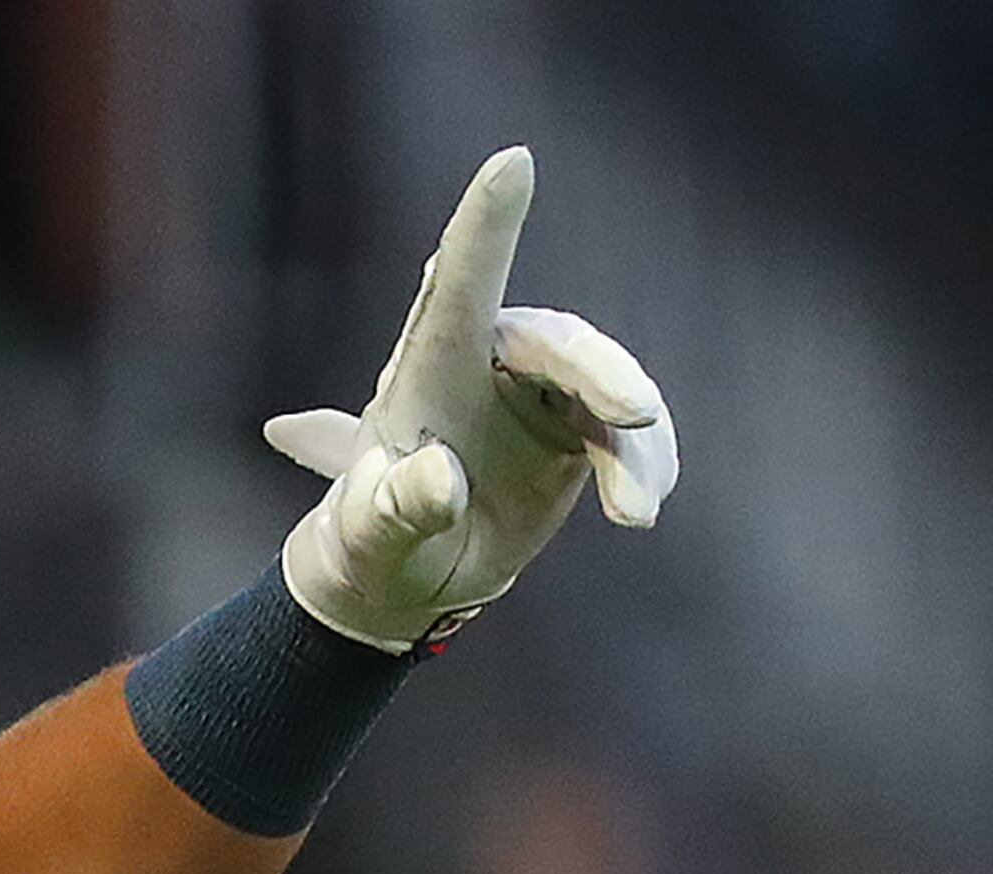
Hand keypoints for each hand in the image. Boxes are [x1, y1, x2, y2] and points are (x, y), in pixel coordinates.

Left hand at [268, 148, 675, 653]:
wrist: (405, 575)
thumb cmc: (371, 541)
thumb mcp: (369, 534)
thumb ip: (394, 506)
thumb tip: (442, 479)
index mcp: (425, 365)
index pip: (456, 284)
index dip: (484, 226)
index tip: (512, 162)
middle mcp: (487, 360)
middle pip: (555, 344)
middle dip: (599, 373)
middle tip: (634, 416)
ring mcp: (538, 390)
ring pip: (602, 389)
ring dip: (631, 445)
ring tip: (636, 513)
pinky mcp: (577, 423)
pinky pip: (624, 434)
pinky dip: (641, 466)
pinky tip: (639, 510)